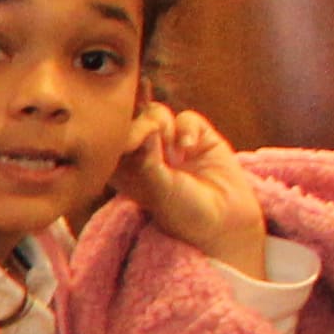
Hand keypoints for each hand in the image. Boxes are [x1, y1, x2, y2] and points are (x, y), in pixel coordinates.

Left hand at [120, 103, 263, 268]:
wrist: (223, 220)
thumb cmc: (182, 212)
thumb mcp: (158, 190)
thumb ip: (147, 160)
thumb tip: (143, 129)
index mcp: (122, 169)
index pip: (109, 140)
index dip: (117, 136)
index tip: (128, 145)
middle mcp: (144, 152)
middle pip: (131, 120)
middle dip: (141, 126)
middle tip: (153, 143)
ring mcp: (170, 143)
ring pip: (156, 113)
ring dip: (161, 126)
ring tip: (172, 153)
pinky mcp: (197, 136)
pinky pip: (186, 119)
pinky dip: (186, 129)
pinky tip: (189, 149)